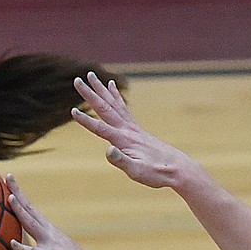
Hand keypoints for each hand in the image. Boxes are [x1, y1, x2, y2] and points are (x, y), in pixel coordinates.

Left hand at [5, 177, 112, 249]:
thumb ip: (50, 247)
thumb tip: (41, 247)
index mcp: (52, 232)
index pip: (33, 210)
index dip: (21, 196)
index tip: (11, 182)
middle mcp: (51, 233)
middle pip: (31, 210)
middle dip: (18, 192)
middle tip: (8, 176)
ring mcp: (52, 245)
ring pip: (33, 225)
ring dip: (20, 211)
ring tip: (10, 197)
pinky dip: (23, 248)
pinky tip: (12, 243)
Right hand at [71, 73, 190, 188]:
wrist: (177, 169)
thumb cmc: (156, 173)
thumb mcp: (136, 171)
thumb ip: (121, 160)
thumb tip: (108, 150)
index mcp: (124, 140)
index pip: (101, 128)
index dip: (86, 121)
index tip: (72, 111)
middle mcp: (128, 129)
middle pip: (105, 108)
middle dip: (90, 94)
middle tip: (78, 79)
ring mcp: (133, 128)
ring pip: (114, 104)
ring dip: (102, 89)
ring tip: (93, 76)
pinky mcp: (138, 130)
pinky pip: (124, 108)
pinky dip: (116, 97)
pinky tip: (113, 89)